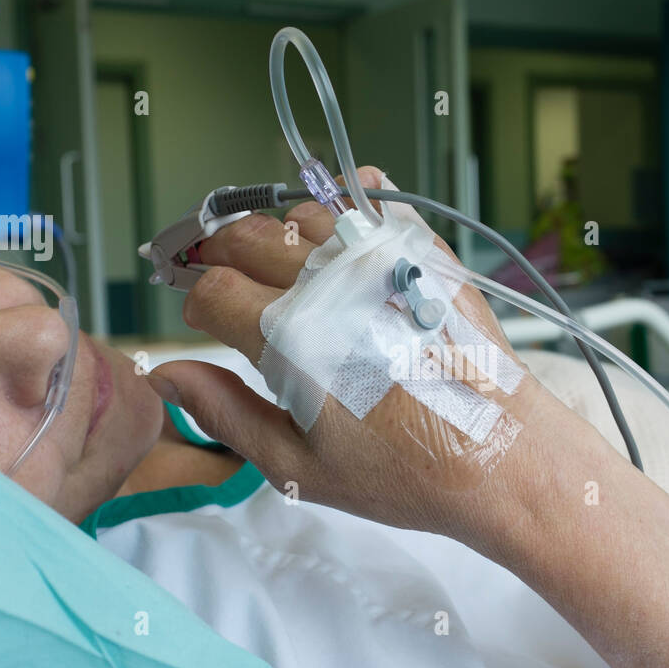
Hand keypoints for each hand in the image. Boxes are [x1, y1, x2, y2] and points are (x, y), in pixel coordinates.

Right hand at [147, 166, 591, 540]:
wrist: (502, 456)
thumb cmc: (406, 473)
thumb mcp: (300, 465)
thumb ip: (228, 412)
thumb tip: (165, 375)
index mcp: (294, 340)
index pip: (213, 288)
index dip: (197, 301)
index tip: (204, 318)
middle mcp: (334, 286)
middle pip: (248, 238)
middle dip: (222, 256)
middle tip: (224, 281)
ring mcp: (383, 261)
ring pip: (302, 213)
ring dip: (280, 233)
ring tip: (283, 268)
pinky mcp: (424, 253)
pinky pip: (371, 194)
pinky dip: (343, 202)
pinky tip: (337, 234)